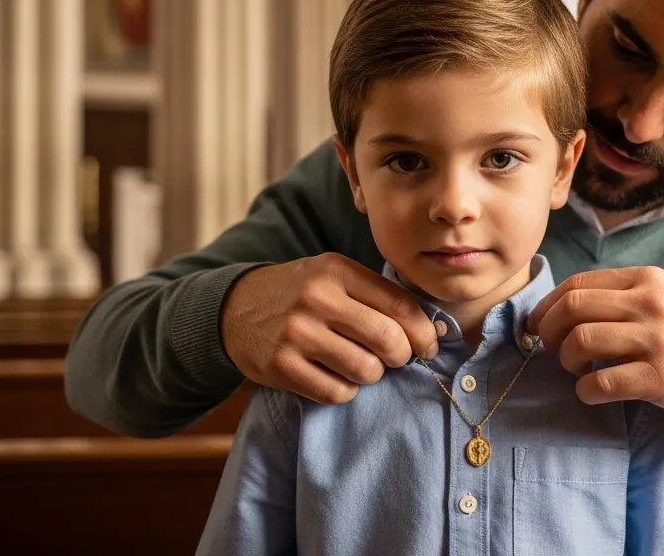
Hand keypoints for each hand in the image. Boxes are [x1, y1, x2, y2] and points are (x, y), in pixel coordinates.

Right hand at [222, 253, 437, 404]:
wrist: (235, 308)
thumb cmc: (301, 293)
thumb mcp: (334, 275)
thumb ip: (376, 294)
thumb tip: (428, 329)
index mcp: (337, 271)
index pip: (399, 305)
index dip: (423, 332)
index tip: (428, 346)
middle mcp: (316, 299)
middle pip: (387, 340)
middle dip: (402, 356)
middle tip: (397, 358)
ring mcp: (296, 333)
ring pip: (365, 370)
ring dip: (372, 374)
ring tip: (362, 364)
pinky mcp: (280, 366)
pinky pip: (336, 392)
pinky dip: (346, 390)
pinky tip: (338, 377)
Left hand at [526, 266, 663, 421]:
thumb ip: (623, 296)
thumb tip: (564, 308)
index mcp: (648, 279)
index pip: (579, 283)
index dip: (548, 305)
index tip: (539, 324)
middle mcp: (651, 304)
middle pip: (574, 308)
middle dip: (550, 331)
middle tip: (551, 349)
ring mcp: (657, 340)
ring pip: (582, 342)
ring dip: (567, 361)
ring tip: (576, 371)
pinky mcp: (661, 377)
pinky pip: (601, 383)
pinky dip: (585, 391)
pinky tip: (592, 393)